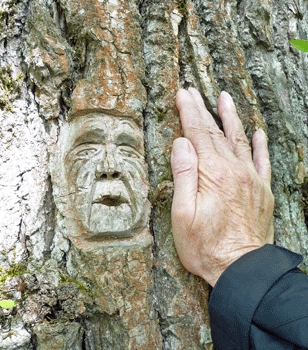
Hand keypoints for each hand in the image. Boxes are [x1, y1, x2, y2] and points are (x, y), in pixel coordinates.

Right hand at [171, 88, 273, 286]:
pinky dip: (259, 145)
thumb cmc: (206, 246)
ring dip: (230, 118)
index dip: (188, 112)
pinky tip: (258, 132)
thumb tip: (182, 143)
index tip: (182, 94)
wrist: (242, 269)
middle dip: (203, 110)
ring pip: (239, 140)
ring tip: (225, 98)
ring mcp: (251, 179)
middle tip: (194, 92)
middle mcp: (234, 171)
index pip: (197, 134)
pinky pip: (262, 161)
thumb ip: (183, 175)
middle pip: (215, 133)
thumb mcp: (182, 214)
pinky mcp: (261, 191)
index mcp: (212, 174)